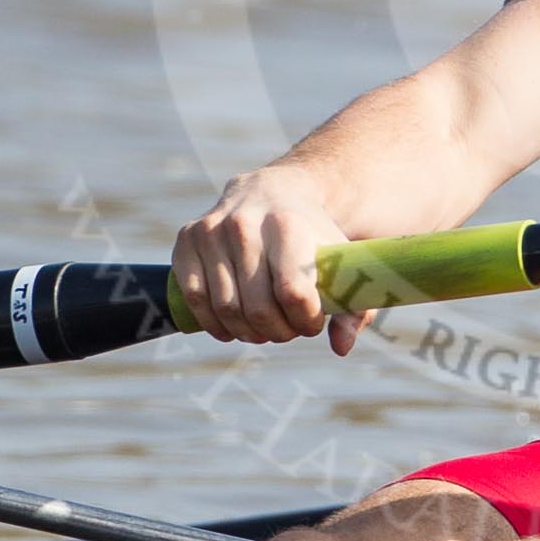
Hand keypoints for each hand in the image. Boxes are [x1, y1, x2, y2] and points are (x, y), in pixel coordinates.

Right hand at [171, 168, 374, 354]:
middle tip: (288, 330)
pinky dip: (214, 323)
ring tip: (265, 328)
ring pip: (226, 309)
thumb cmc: (311, 235)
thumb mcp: (339, 261)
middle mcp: (245, 224)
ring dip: (247, 332)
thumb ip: (353, 305)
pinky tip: (232, 327)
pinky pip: (195, 298)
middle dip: (278, 332)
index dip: (305, 320)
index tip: (312, 322)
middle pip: (258, 308)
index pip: (293, 294)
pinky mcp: (187, 239)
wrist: (272, 193)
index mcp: (287, 225)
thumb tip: (342, 348)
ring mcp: (211, 231)